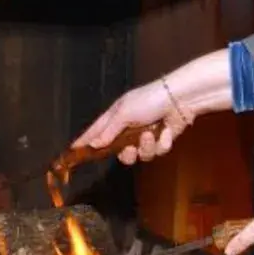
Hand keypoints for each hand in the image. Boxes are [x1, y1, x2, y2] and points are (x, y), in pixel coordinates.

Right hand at [72, 49, 232, 163]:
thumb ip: (109, 131)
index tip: (73, 151)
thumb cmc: (149, 100)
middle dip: (125, 153)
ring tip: (151, 135)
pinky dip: (162, 143)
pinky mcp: (161, 140)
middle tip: (129, 149)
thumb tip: (94, 144)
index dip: (85, 141)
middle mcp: (128, 128)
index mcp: (116, 116)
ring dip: (146, 147)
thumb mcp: (125, 113)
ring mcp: (145, 135)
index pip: (96, 131)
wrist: (181, 99)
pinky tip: (166, 131)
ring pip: (139, 155)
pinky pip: (157, 152)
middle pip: (118, 151)